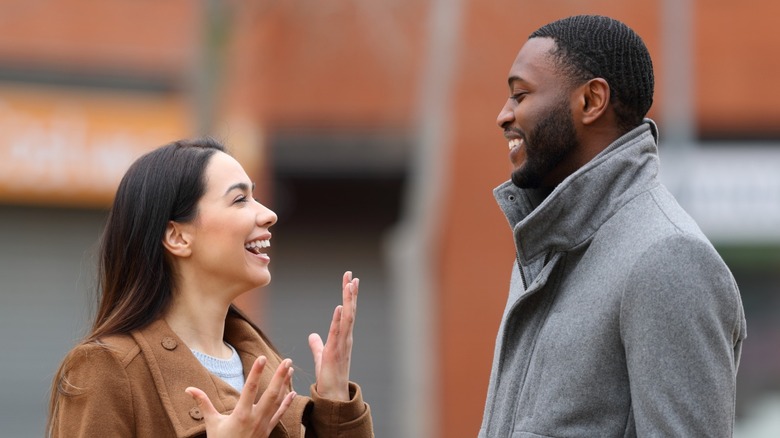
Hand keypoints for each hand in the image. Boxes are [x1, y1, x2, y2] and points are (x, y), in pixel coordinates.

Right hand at [185, 356, 295, 437]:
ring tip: (290, 369)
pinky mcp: (268, 430)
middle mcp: (255, 418)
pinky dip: (287, 403)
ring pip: (278, 402)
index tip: (262, 357)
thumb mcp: (211, 423)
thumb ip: (203, 403)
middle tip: (287, 361)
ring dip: (285, 385)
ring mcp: (264, 424)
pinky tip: (292, 392)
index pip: (250, 389)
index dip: (256, 372)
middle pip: (271, 394)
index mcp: (241, 415)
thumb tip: (189, 389)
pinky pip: (280, 414)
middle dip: (280, 376)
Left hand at [308, 271, 358, 400]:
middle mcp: (345, 338)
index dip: (348, 296)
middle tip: (351, 275)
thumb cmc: (328, 377)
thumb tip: (312, 335)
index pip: (346, 311)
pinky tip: (341, 306)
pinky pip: (338, 332)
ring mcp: (342, 344)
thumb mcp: (321, 356)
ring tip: (350, 284)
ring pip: (348, 317)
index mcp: (342, 337)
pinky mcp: (336, 351)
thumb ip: (317, 345)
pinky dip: (340, 319)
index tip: (349, 280)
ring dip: (349, 300)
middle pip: (350, 310)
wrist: (333, 396)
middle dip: (350, 292)